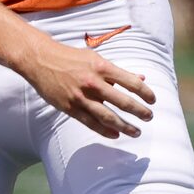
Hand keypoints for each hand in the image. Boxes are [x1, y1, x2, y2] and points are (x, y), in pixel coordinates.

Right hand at [20, 36, 154, 139]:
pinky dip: (105, 131)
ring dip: (125, 126)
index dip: (145, 93)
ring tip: (136, 132)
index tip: (153, 100)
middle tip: (149, 117)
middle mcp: (93, 83)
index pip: (131, 82)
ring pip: (108, 117)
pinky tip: (116, 135)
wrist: (41, 60)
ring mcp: (81, 97)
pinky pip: (91, 123)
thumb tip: (141, 78)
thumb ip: (118, 71)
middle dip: (139, 112)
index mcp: (102, 67)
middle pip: (123, 102)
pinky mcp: (70, 107)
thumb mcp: (96, 58)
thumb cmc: (71, 58)